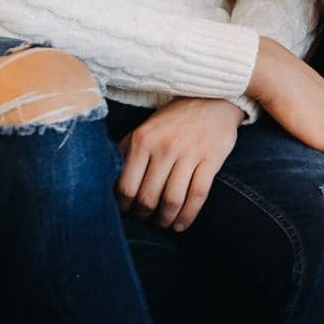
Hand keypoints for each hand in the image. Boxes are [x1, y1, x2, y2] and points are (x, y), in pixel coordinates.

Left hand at [117, 97, 244, 231]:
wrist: (214, 99)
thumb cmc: (174, 119)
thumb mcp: (146, 129)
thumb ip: (127, 152)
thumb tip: (110, 183)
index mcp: (143, 140)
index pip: (126, 186)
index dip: (124, 206)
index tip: (127, 211)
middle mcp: (165, 147)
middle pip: (148, 197)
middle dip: (144, 216)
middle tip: (144, 219)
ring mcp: (190, 153)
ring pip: (172, 200)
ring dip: (165, 219)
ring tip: (163, 224)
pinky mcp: (211, 159)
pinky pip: (198, 195)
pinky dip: (188, 215)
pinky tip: (181, 224)